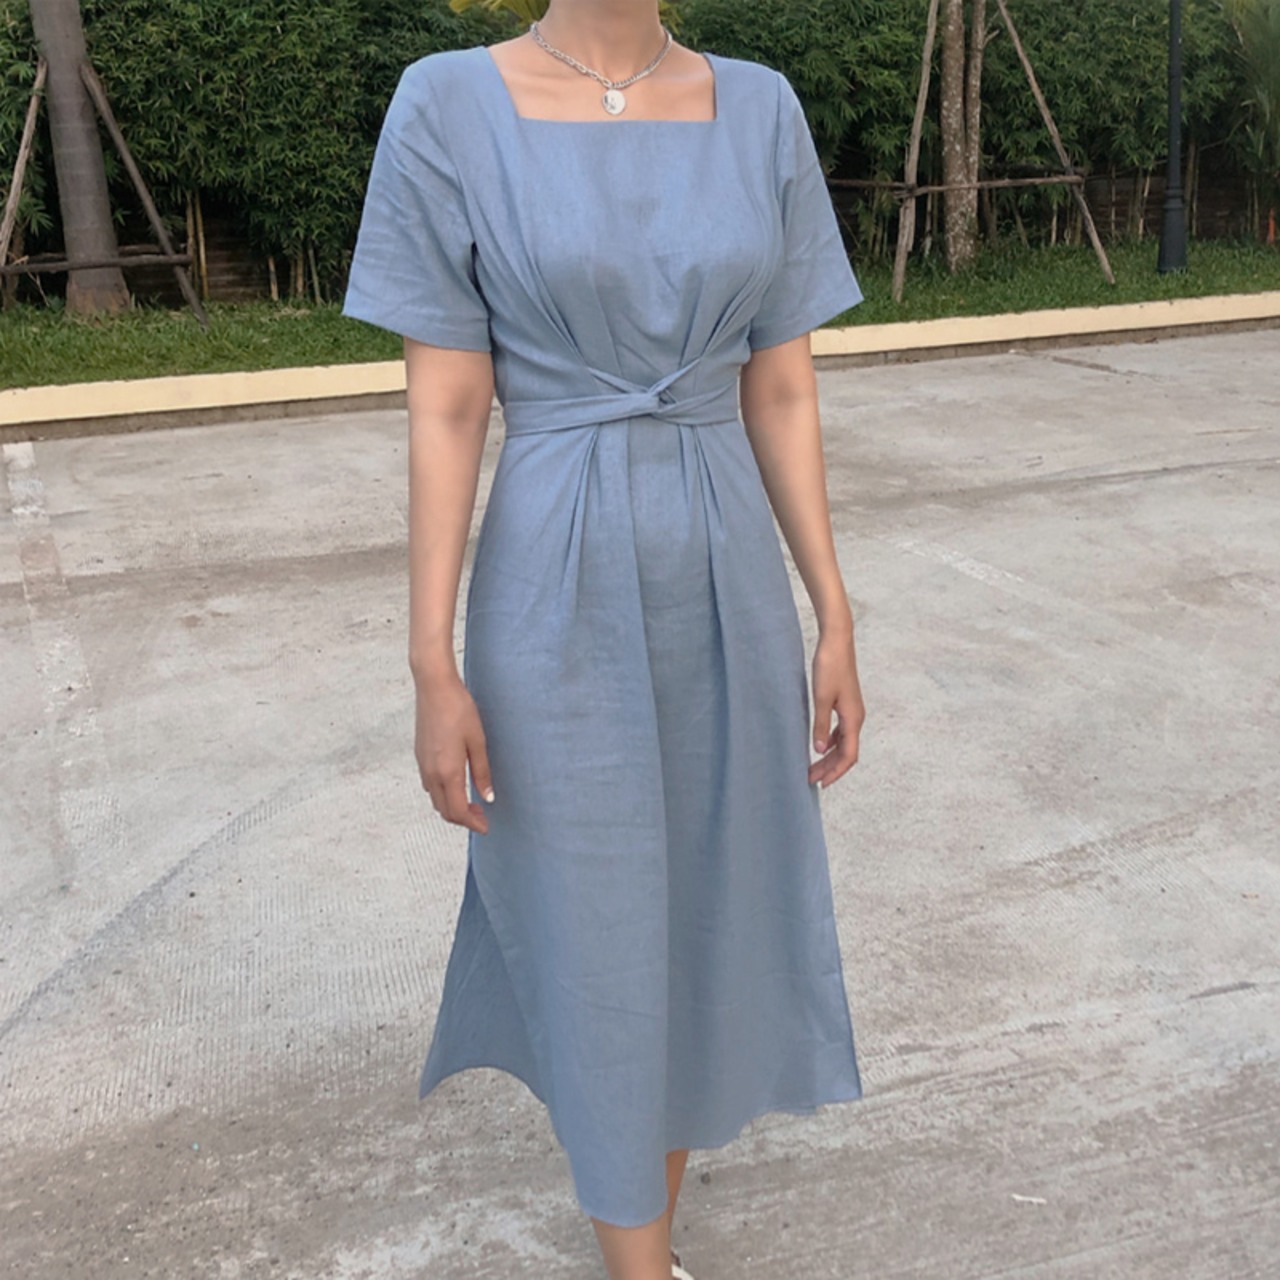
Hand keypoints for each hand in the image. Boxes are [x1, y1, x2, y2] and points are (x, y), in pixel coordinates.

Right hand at [414, 672, 493, 833]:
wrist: (434, 687)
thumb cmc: (459, 710)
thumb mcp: (477, 742)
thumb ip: (482, 772)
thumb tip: (488, 797)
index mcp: (447, 772)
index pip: (457, 811)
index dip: (472, 823)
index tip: (486, 827)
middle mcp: (431, 773)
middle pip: (444, 810)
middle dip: (463, 818)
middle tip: (482, 816)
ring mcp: (422, 765)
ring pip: (435, 799)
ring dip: (451, 806)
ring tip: (472, 801)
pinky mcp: (419, 755)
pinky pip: (429, 785)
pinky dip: (442, 793)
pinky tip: (457, 783)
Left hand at [808, 629, 864, 789]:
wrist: (837, 641)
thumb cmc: (830, 666)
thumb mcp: (821, 698)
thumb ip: (820, 725)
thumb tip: (818, 750)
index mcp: (853, 719)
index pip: (848, 755)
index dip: (835, 772)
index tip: (821, 784)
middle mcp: (856, 717)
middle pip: (846, 752)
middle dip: (830, 768)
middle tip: (811, 779)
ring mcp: (852, 710)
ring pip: (843, 742)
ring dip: (829, 756)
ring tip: (812, 766)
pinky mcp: (846, 703)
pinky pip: (840, 730)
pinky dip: (829, 741)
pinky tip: (818, 744)